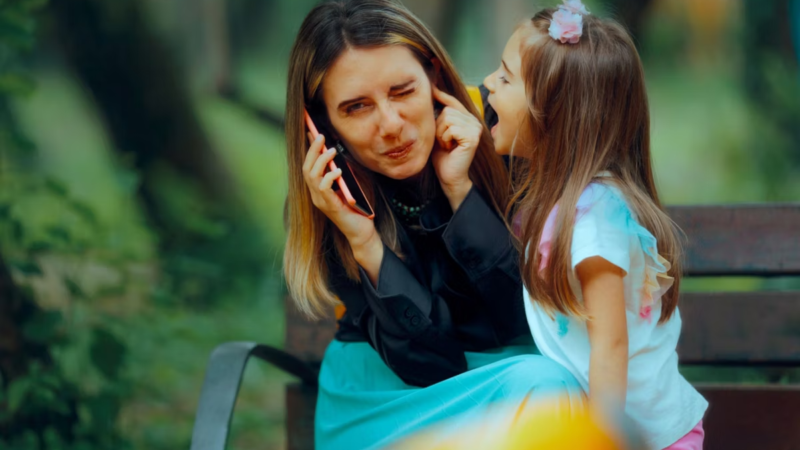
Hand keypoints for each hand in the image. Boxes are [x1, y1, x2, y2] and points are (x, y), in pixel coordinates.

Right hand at [302, 133, 378, 251]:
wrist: (361, 230)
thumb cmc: (356, 207)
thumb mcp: (348, 185)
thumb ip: (341, 172)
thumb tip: (338, 152)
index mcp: (318, 189)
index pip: (308, 165)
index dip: (309, 149)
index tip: (311, 131)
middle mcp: (315, 195)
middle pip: (306, 169)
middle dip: (312, 150)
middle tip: (320, 136)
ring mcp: (321, 201)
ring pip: (312, 177)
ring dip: (321, 161)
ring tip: (331, 150)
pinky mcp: (329, 207)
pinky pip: (324, 188)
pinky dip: (330, 177)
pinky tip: (338, 170)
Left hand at [431, 86, 480, 209]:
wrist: (450, 177)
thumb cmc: (443, 156)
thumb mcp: (438, 132)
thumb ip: (439, 116)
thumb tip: (431, 94)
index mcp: (468, 119)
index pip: (453, 102)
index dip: (442, 96)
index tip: (431, 88)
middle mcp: (474, 121)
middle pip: (447, 110)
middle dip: (438, 126)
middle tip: (443, 142)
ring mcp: (475, 129)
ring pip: (448, 118)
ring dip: (441, 134)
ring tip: (446, 145)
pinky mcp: (473, 137)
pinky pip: (451, 129)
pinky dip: (445, 139)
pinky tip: (449, 148)